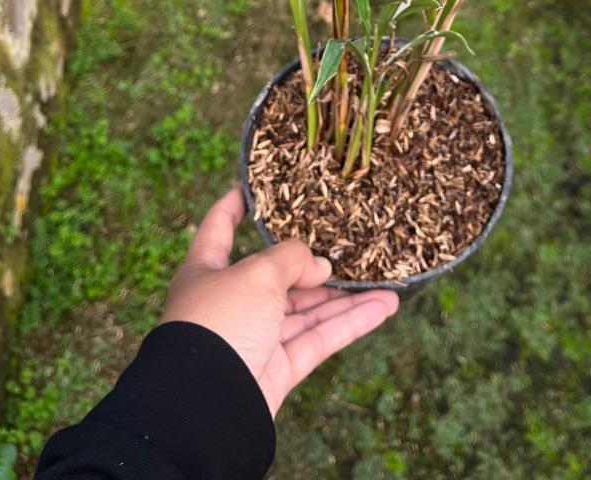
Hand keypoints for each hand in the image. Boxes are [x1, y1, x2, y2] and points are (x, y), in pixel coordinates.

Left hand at [162, 187, 398, 415]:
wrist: (208, 404)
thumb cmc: (220, 322)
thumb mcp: (256, 273)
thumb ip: (292, 258)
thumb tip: (319, 266)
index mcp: (207, 271)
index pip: (219, 228)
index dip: (234, 205)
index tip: (252, 184)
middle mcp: (230, 303)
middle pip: (275, 274)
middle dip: (311, 262)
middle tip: (344, 245)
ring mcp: (254, 338)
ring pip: (304, 310)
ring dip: (343, 296)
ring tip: (383, 278)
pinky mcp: (277, 369)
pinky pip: (319, 339)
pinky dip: (350, 323)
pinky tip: (383, 306)